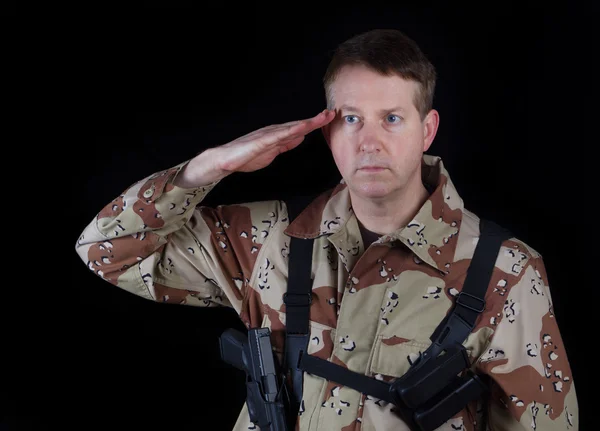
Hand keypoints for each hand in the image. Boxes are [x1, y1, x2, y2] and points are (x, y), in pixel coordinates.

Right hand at [218, 109, 334, 172]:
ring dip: (307, 122)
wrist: (225, 161)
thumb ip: (286, 144)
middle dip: (316, 120)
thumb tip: (301, 136)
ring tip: (322, 117)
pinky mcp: (260, 142)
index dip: (315, 123)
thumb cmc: (246, 156)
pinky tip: (301, 129)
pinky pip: (278, 136)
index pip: (300, 128)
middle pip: (299, 125)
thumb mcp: (273, 152)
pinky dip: (290, 131)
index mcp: (278, 135)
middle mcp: (274, 131)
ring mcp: (267, 135)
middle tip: (332, 113)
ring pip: (291, 127)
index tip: (329, 118)